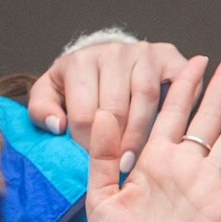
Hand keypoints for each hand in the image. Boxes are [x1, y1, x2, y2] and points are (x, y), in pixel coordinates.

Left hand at [27, 37, 188, 171]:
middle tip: (117, 169)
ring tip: (136, 159)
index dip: (88, 145)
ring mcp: (143, 52)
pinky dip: (176, 108)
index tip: (92, 164)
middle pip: (116, 108)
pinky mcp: (169, 57)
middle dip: (116, 144)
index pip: (84, 113)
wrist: (103, 60)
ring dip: (142, 134)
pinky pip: (178, 85)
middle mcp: (113, 52)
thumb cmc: (75, 86)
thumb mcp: (49, 95)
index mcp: (79, 62)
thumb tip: (58, 125)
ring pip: (146, 99)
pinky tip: (166, 133)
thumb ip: (42, 111)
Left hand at [82, 49, 220, 221]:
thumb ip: (102, 156)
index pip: (167, 114)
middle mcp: (181, 168)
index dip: (177, 85)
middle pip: (205, 116)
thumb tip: (102, 114)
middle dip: (219, 84)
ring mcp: (204, 186)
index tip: (187, 59)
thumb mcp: (100, 197)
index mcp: (151, 162)